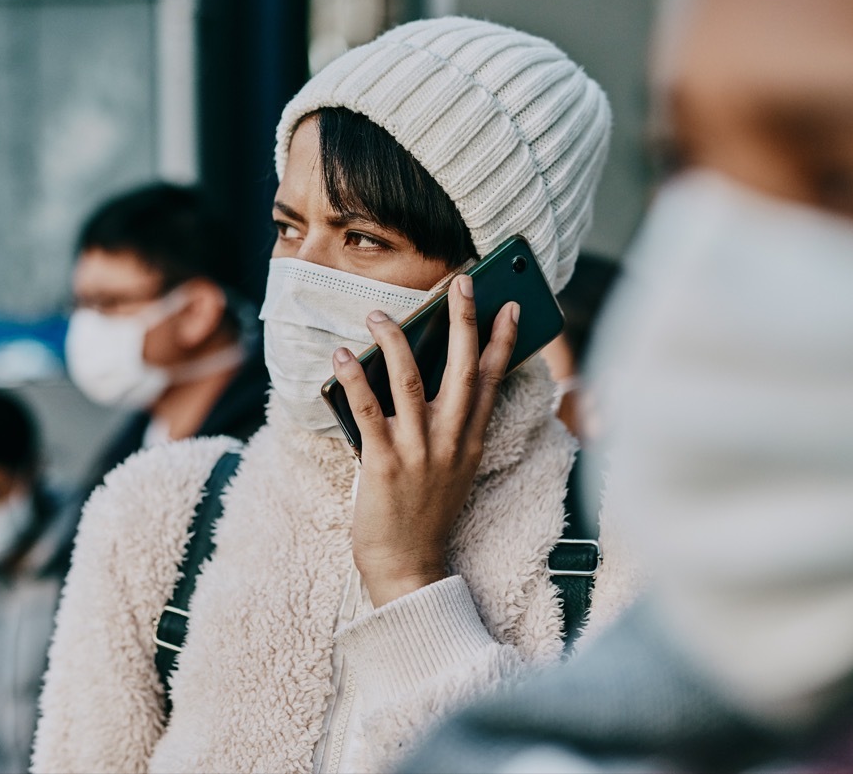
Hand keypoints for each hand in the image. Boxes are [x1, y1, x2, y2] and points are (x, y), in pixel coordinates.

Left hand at [331, 274, 519, 606]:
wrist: (408, 569)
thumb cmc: (423, 517)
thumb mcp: (450, 470)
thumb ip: (446, 429)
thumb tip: (428, 379)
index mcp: (471, 442)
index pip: (494, 382)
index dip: (503, 342)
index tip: (510, 307)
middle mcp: (451, 442)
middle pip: (463, 370)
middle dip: (463, 322)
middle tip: (461, 283)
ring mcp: (419, 453)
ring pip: (411, 382)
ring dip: (395, 342)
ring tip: (377, 314)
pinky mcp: (384, 465)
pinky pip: (368, 412)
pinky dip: (354, 380)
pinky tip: (341, 357)